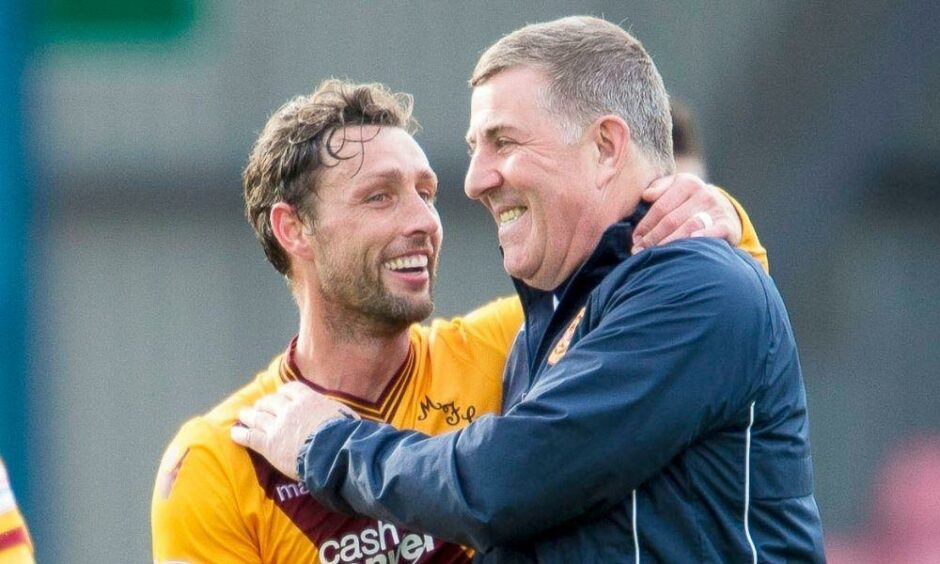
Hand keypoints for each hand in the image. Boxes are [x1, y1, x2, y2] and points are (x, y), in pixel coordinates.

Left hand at [230, 381, 358, 480]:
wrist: (334, 451)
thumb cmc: (345, 434)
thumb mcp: (343, 413)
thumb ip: (333, 411)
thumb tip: (340, 414)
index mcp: (308, 399)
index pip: (290, 390)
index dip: (283, 394)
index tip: (281, 397)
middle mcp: (290, 409)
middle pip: (271, 402)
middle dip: (263, 404)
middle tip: (259, 407)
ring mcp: (277, 426)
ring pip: (257, 417)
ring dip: (248, 416)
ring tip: (242, 416)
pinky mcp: (269, 444)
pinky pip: (250, 436)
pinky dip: (241, 434)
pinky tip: (234, 434)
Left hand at [632, 173, 742, 252]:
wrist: (725, 209)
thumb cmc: (690, 201)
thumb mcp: (676, 188)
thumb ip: (660, 188)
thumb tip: (646, 195)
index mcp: (687, 182)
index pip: (660, 207)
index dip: (645, 225)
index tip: (635, 239)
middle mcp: (703, 193)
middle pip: (671, 220)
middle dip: (652, 237)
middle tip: (639, 251)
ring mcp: (716, 208)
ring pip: (688, 227)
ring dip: (669, 242)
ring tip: (655, 254)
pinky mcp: (727, 223)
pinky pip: (713, 231)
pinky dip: (702, 237)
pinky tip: (689, 244)